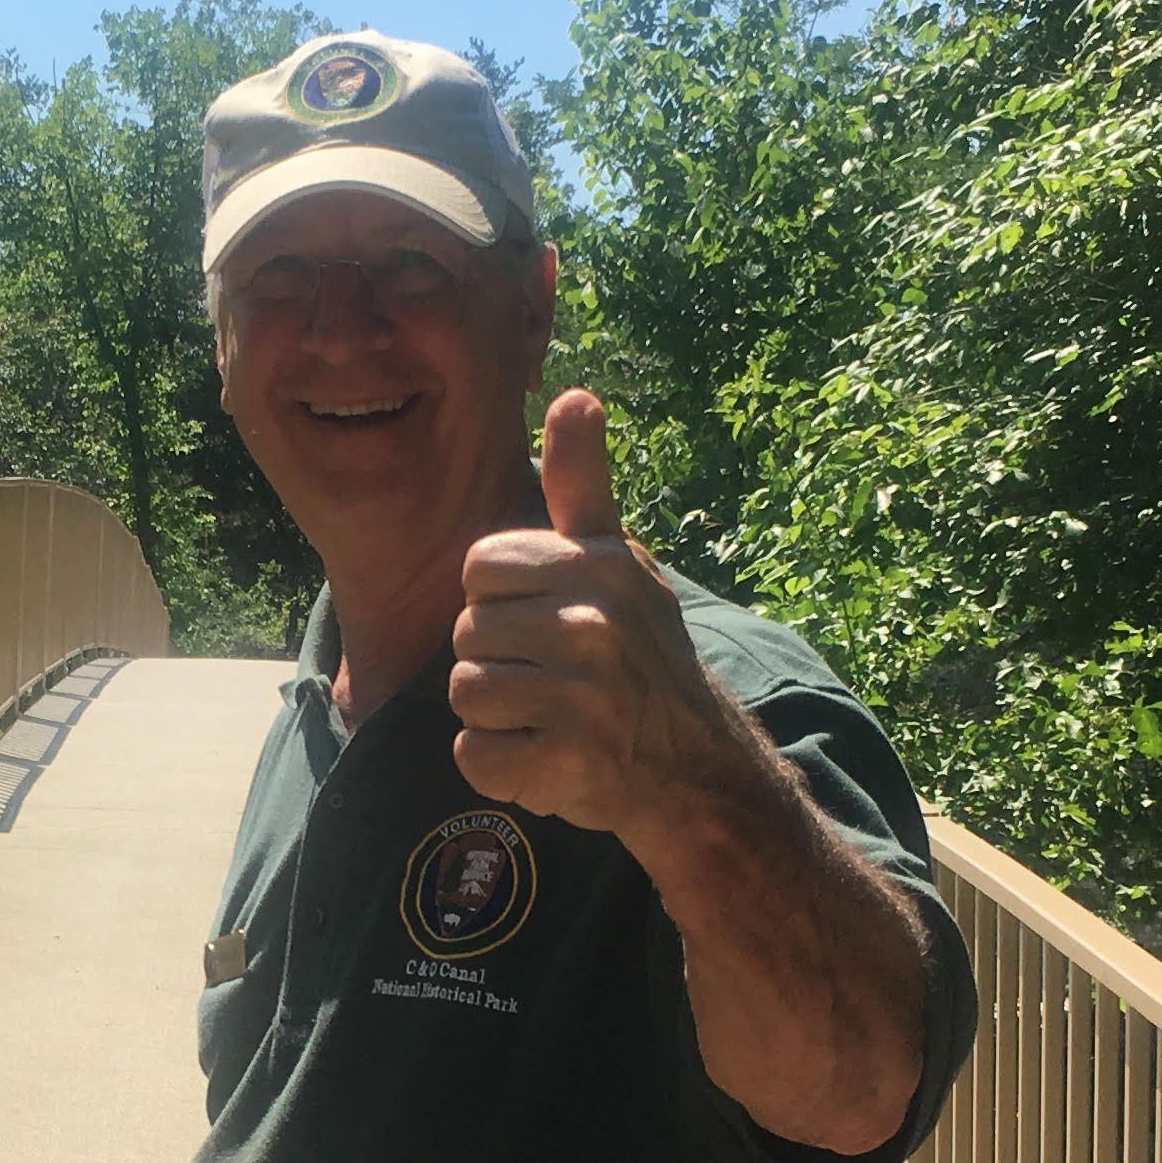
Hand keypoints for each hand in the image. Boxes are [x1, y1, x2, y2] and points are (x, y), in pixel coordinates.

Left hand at [448, 391, 731, 835]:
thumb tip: (574, 394)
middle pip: (466, 633)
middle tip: (554, 680)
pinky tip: (546, 758)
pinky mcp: (568, 763)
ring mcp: (583, 697)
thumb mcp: (618, 563)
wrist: (697, 767)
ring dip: (496, 717)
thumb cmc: (641, 655)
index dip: (501, 600)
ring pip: (464, 694)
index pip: (479, 566)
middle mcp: (594, 625)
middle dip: (498, 661)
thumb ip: (583, 485)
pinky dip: (501, 768)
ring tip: (550, 717)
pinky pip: (475, 755)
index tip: (547, 622)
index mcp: (599, 567)